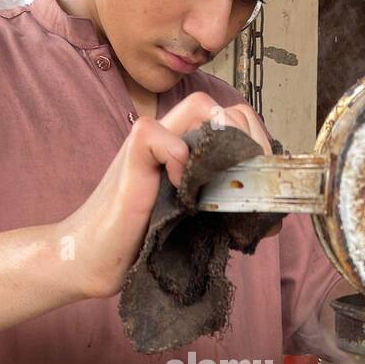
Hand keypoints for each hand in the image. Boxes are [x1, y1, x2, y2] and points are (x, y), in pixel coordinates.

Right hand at [60, 94, 272, 299]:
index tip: (265, 174)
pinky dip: (177, 156)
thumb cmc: (141, 243)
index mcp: (185, 152)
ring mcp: (148, 146)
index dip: (254, 137)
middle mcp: (169, 141)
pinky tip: (181, 188)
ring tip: (223, 177)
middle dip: (249, 134)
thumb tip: (271, 223)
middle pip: (221, 104)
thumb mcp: (195, 226)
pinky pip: (156, 134)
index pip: (230, 117)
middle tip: (253, 176)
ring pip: (196, 105)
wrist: (93, 259)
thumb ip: (224, 213)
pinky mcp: (130, 160)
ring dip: (222, 136)